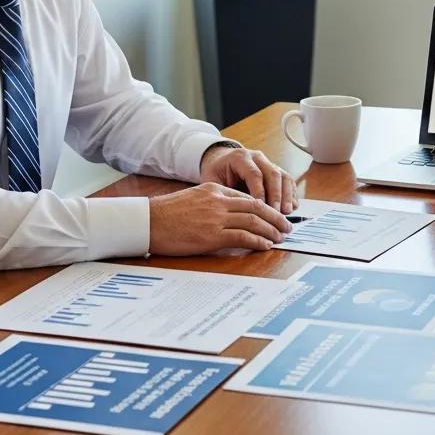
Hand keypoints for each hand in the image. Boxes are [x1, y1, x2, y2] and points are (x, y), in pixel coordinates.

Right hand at [149, 182, 292, 255]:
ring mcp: (216, 218)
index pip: (247, 198)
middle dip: (275, 217)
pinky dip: (257, 241)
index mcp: (214, 189)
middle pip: (256, 207)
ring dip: (271, 230)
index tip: (275, 216)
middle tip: (287, 226)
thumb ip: (213, 204)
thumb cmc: (167, 214)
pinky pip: (242, 237)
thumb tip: (232, 217)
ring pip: (253, 221)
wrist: (148, 222)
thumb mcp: (193, 199)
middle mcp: (219, 201)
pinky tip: (265, 245)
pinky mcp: (212, 235)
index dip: (265, 207)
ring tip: (281, 237)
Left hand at [199, 144, 297, 213]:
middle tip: (276, 214)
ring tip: (286, 212)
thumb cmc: (216, 174)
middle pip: (272, 174)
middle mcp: (257, 157)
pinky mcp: (275, 170)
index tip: (260, 209)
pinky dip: (291, 194)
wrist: (220, 161)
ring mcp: (268, 163)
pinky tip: (291, 207)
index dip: (259, 192)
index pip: (254, 174)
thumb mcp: (212, 181)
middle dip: (276, 195)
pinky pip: (288, 180)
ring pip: (283, 176)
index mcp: (240, 158)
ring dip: (286, 195)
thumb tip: (234, 213)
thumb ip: (224, 194)